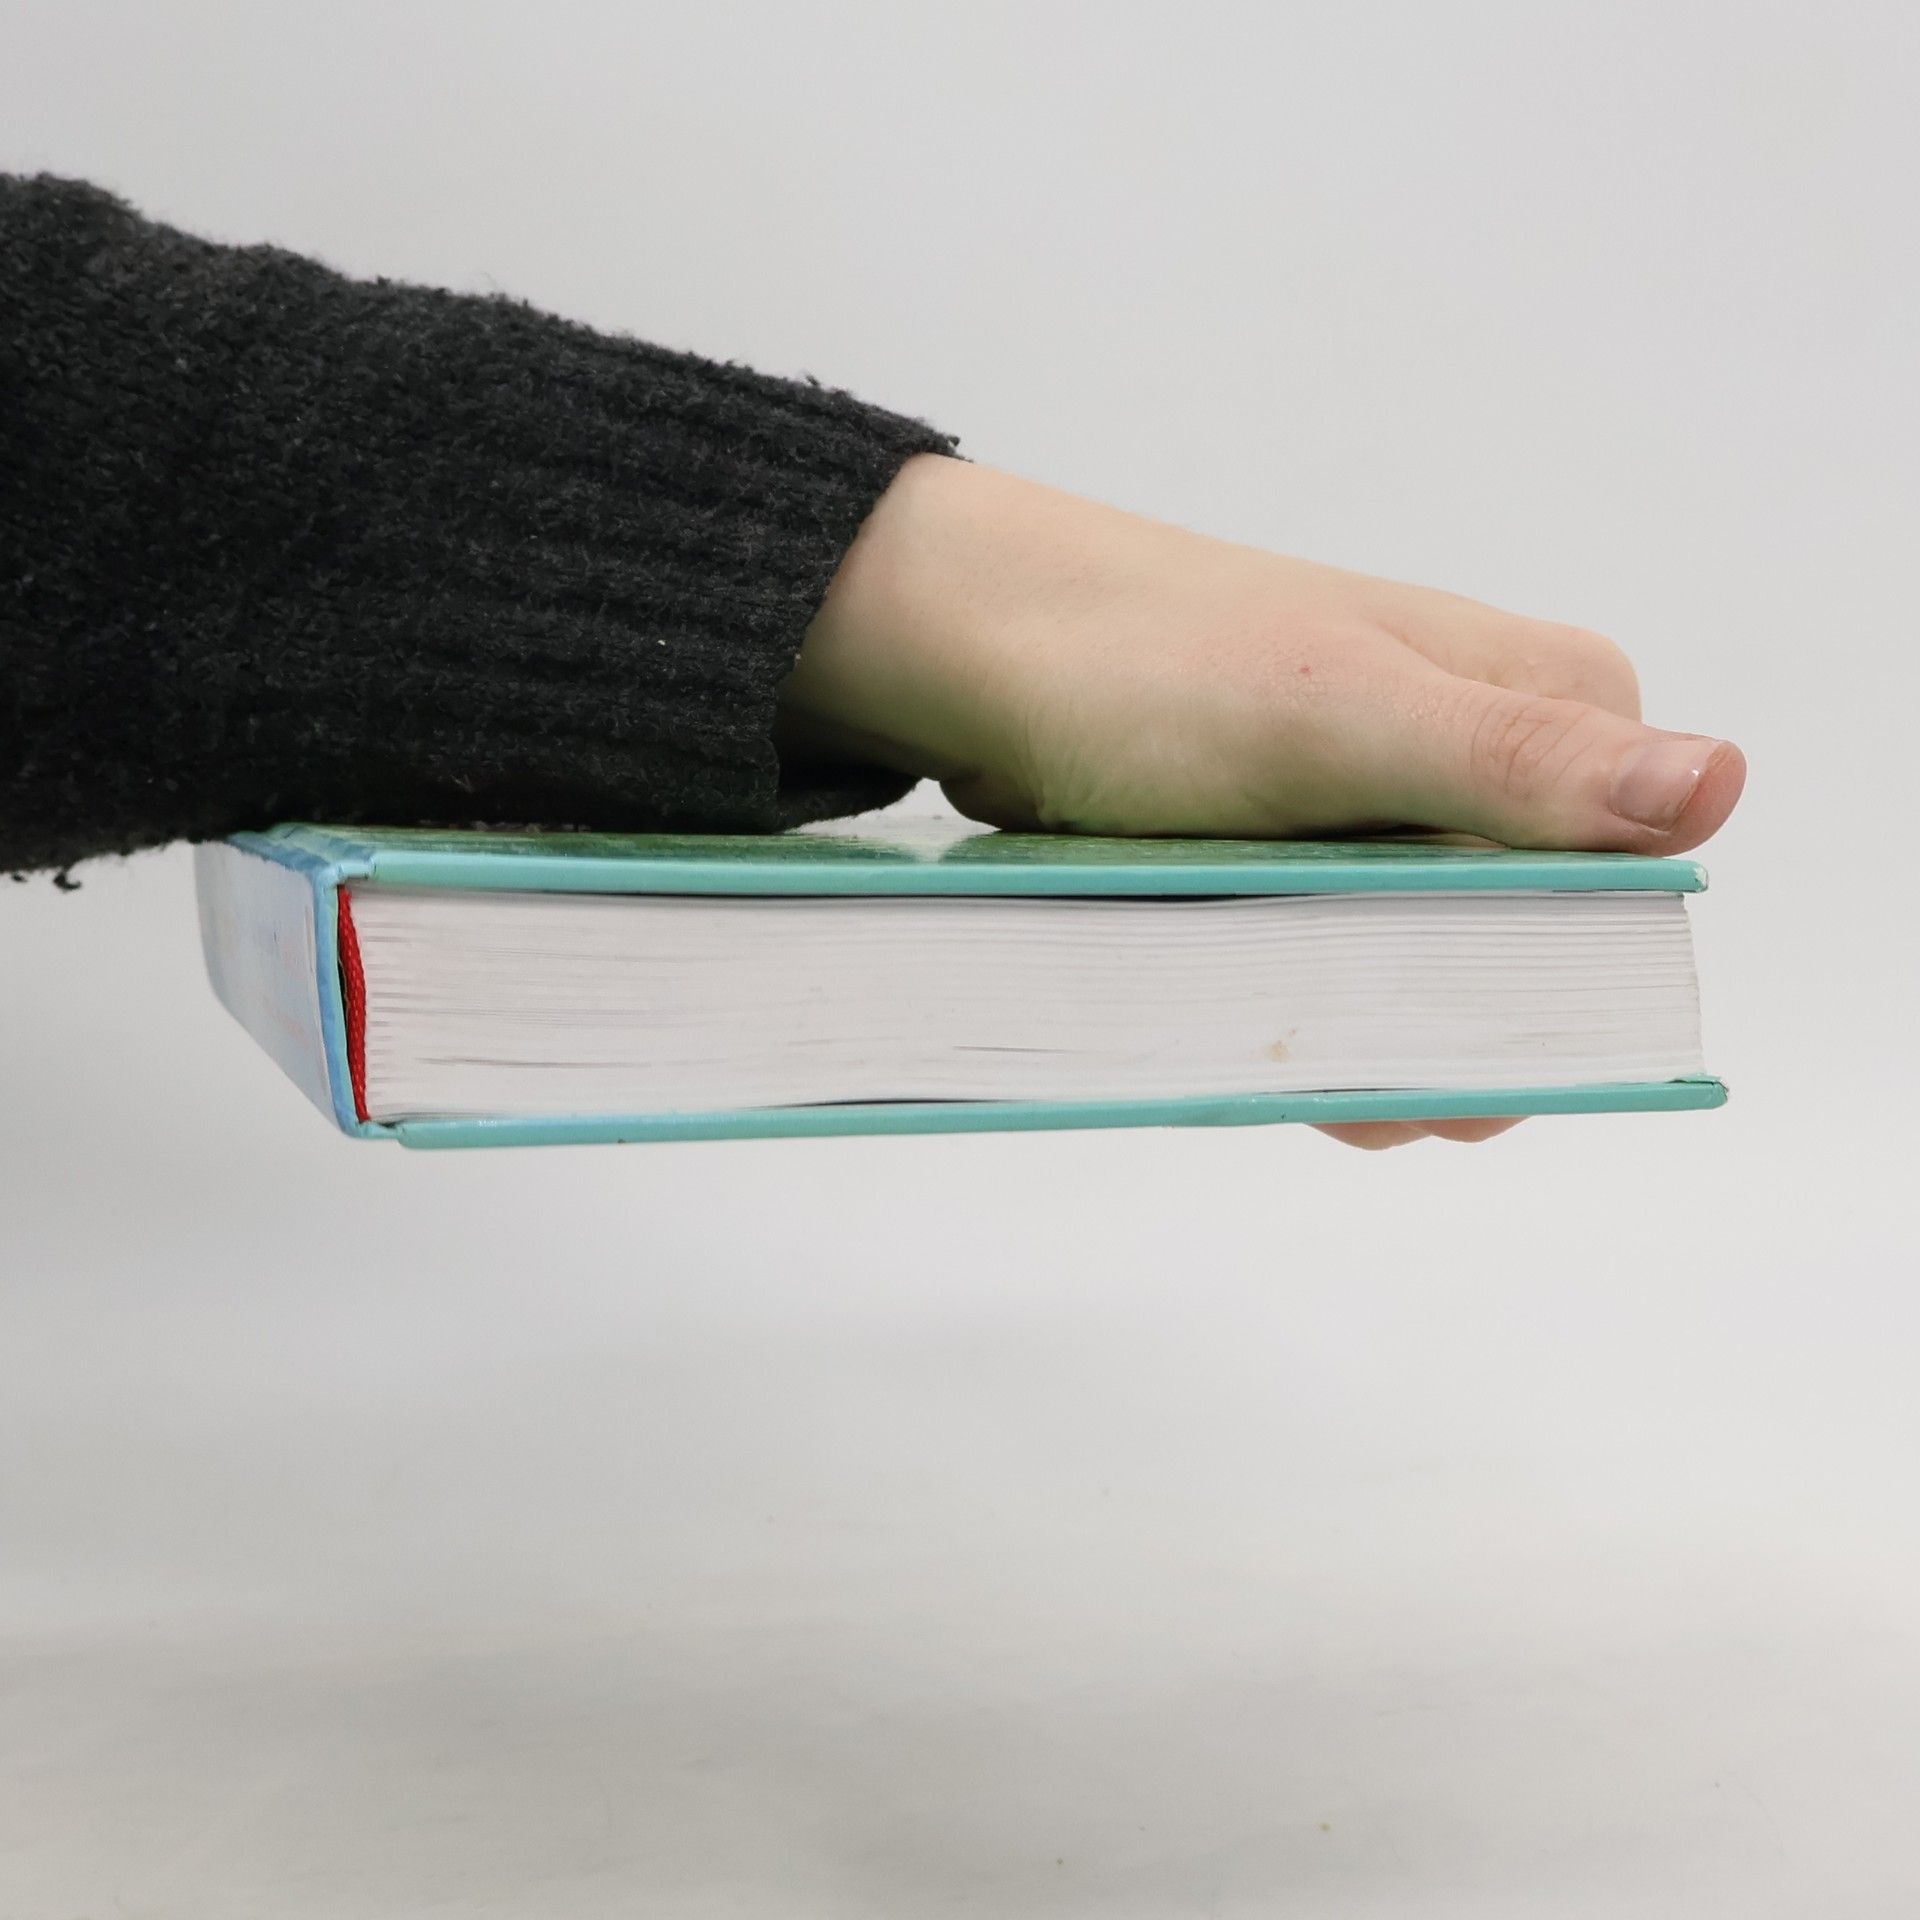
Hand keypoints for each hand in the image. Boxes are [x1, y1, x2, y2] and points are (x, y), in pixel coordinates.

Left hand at [779, 455, 1746, 1146]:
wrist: (989, 651)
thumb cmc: (1157, 663)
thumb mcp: (1338, 713)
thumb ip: (1515, 763)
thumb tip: (1717, 785)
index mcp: (1549, 708)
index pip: (1619, 897)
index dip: (1554, 994)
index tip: (1461, 1055)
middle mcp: (1489, 765)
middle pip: (1520, 951)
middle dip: (1447, 1032)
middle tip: (1353, 1073)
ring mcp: (1394, 818)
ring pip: (1425, 974)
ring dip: (1371, 1039)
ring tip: (1289, 1058)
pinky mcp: (1313, 860)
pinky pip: (1341, 966)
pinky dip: (1308, 1016)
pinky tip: (1257, 1043)